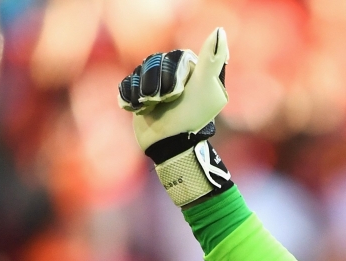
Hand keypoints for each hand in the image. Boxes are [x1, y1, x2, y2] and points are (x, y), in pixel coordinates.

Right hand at [119, 27, 228, 151]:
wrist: (167, 145)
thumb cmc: (191, 118)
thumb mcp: (206, 88)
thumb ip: (212, 59)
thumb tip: (219, 30)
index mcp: (195, 72)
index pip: (176, 56)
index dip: (172, 72)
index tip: (176, 92)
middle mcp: (177, 76)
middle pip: (155, 62)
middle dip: (156, 83)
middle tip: (163, 100)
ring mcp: (157, 85)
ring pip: (140, 71)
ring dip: (143, 90)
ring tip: (151, 106)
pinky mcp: (140, 95)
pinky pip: (127, 83)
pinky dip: (131, 96)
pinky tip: (139, 108)